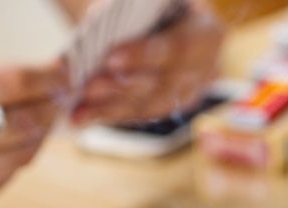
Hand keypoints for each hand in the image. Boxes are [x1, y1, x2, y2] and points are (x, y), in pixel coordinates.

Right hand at [0, 56, 64, 207]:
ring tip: (30, 125)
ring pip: (22, 156)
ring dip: (35, 139)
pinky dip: (11, 162)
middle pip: (26, 122)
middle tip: (53, 101)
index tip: (62, 74)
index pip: (10, 82)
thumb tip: (38, 82)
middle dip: (48, 110)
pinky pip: (5, 179)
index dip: (47, 78)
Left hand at [71, 0, 224, 125]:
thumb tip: (98, 20)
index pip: (180, 47)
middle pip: (166, 84)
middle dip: (123, 87)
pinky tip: (83, 116)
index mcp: (207, 31)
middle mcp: (206, 68)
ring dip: (112, 108)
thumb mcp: (140, 3)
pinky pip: (140, 115)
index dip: (145, 55)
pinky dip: (110, 115)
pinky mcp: (170, 107)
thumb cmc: (146, 6)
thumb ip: (126, 9)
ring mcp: (190, 92)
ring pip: (151, 106)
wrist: (153, 18)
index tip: (111, 59)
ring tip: (80, 110)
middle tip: (88, 88)